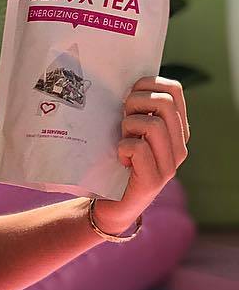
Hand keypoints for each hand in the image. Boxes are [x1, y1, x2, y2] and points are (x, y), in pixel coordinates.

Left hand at [92, 76, 191, 233]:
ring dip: (128, 126)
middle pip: (164, 103)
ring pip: (153, 124)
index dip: (148, 84)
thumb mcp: (127, 131)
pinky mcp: (153, 181)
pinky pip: (138, 148)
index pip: (174, 90)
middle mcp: (179, 147)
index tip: (128, 95)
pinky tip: (120, 158)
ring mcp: (169, 165)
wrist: (109, 205)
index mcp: (176, 130)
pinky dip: (123, 148)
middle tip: (121, 117)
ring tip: (121, 139)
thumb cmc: (115, 163)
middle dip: (135, 102)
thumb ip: (135, 111)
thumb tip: (126, 83)